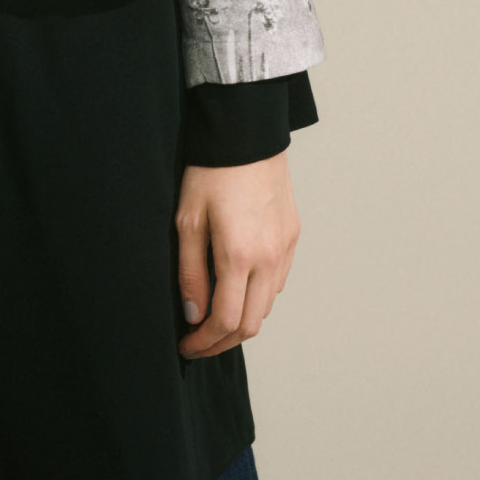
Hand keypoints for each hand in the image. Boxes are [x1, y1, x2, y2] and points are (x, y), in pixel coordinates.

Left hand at [175, 151, 299, 358]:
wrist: (247, 134)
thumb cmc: (211, 171)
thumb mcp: (188, 220)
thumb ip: (190, 272)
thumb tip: (193, 314)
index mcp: (240, 256)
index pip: (226, 321)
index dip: (204, 342)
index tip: (186, 345)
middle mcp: (269, 259)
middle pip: (251, 324)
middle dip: (222, 341)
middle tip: (198, 341)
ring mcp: (285, 250)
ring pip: (266, 307)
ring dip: (241, 320)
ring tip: (213, 316)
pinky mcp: (292, 238)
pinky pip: (277, 283)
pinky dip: (257, 297)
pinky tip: (236, 288)